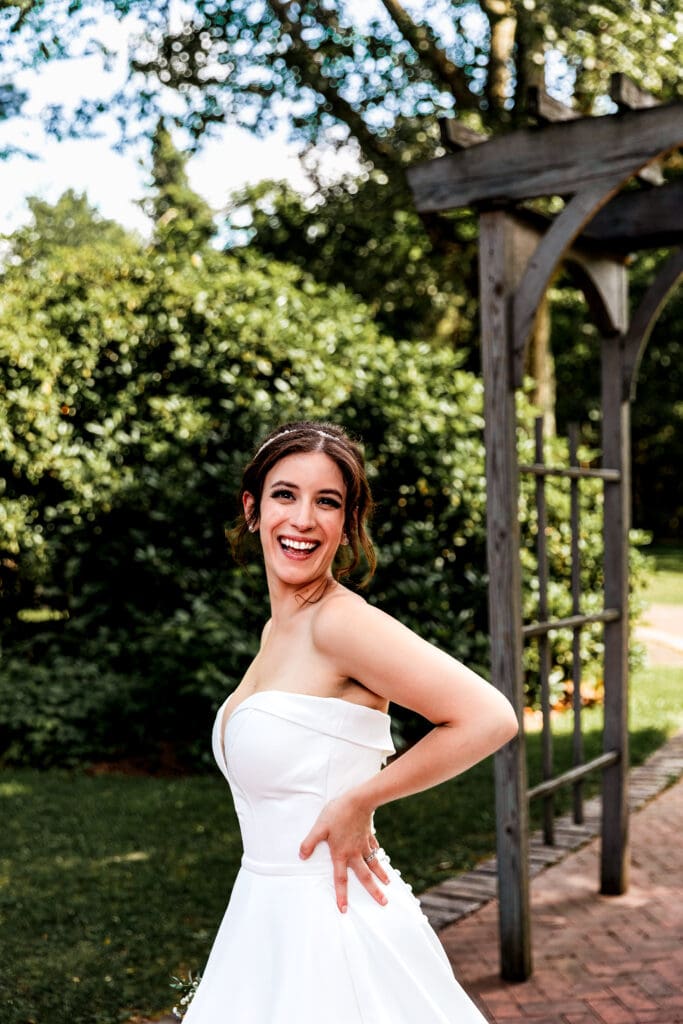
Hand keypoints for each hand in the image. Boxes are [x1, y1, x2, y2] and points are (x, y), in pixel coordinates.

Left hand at [299, 793, 389, 912]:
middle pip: (365, 876)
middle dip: (374, 891)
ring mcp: (364, 844)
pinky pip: (374, 846)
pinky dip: (378, 853)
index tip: (344, 909)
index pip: (341, 879)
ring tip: (388, 884)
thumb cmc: (337, 813)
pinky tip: (380, 855)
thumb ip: (310, 842)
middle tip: (383, 903)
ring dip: (381, 874)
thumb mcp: (319, 827)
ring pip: (374, 863)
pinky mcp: (369, 834)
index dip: (341, 895)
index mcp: (341, 854)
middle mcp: (355, 853)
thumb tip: (301, 856)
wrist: (358, 800)